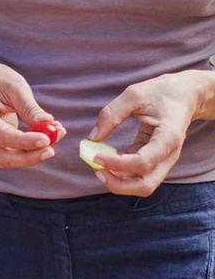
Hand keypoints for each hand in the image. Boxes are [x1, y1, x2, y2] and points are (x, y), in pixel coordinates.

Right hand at [0, 61, 65, 166]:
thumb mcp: (15, 86)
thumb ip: (29, 107)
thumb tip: (48, 123)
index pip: (1, 135)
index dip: (24, 142)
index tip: (46, 139)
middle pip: (1, 157)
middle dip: (28, 158)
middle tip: (51, 150)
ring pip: (8, 160)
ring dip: (34, 154)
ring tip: (58, 134)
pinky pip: (15, 154)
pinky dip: (33, 150)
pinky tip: (51, 135)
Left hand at [89, 72, 199, 195]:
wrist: (185, 95)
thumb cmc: (162, 92)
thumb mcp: (135, 94)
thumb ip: (112, 113)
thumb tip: (93, 137)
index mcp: (169, 137)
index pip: (143, 162)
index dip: (117, 164)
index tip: (96, 156)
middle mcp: (169, 154)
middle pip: (145, 185)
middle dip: (117, 184)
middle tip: (97, 169)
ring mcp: (163, 160)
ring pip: (142, 185)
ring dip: (118, 182)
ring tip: (99, 165)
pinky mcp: (154, 160)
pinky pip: (137, 175)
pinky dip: (119, 173)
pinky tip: (106, 158)